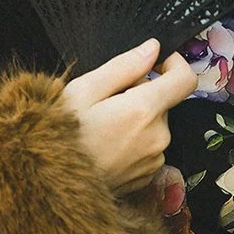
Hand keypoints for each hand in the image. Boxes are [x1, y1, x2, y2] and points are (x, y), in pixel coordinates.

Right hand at [60, 39, 198, 195]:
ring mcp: (154, 159)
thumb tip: (152, 48)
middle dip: (139, 94)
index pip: (185, 79)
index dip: (173, 64)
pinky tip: (106, 145)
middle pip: (163, 101)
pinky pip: (148, 147)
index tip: (154, 63)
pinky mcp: (147, 176)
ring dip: (136, 119)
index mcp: (144, 110)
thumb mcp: (84, 90)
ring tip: (101, 127)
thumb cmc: (59, 137)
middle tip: (104, 103)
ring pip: (154, 124)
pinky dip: (133, 141)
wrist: (48, 185)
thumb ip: (124, 66)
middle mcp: (157, 136)